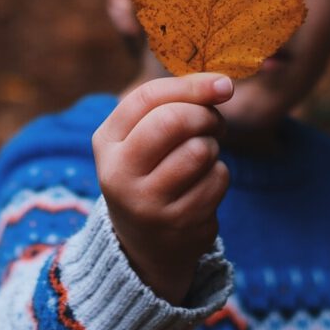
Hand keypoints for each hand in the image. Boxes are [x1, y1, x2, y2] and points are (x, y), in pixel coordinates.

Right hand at [92, 73, 233, 303]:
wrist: (145, 244)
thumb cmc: (150, 172)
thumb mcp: (142, 137)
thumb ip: (173, 104)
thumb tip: (222, 84)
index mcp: (107, 142)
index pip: (147, 98)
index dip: (191, 86)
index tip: (222, 84)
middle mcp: (119, 174)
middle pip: (173, 121)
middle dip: (205, 115)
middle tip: (214, 123)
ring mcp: (148, 203)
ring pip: (199, 150)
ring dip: (212, 148)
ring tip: (202, 156)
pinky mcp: (178, 224)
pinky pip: (217, 180)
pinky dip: (219, 175)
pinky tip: (203, 185)